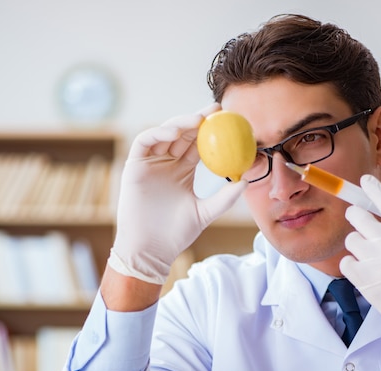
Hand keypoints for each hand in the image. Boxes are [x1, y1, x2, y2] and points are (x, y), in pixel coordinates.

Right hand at [109, 104, 246, 283]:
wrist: (150, 249)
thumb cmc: (176, 234)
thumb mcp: (205, 212)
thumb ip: (224, 198)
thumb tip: (246, 181)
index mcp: (183, 170)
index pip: (199, 144)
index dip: (213, 131)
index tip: (230, 121)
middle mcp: (167, 162)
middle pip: (183, 134)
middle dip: (199, 119)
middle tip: (217, 111)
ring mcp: (150, 163)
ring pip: (165, 134)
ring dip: (180, 123)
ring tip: (198, 121)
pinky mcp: (134, 165)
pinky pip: (145, 141)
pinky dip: (158, 133)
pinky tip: (175, 133)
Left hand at [339, 175, 380, 362]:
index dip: (371, 187)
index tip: (364, 180)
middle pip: (356, 215)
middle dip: (358, 215)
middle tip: (363, 222)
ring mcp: (375, 264)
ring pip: (350, 239)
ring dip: (358, 243)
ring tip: (372, 254)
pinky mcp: (365, 283)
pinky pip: (346, 262)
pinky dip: (353, 263)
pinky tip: (366, 269)